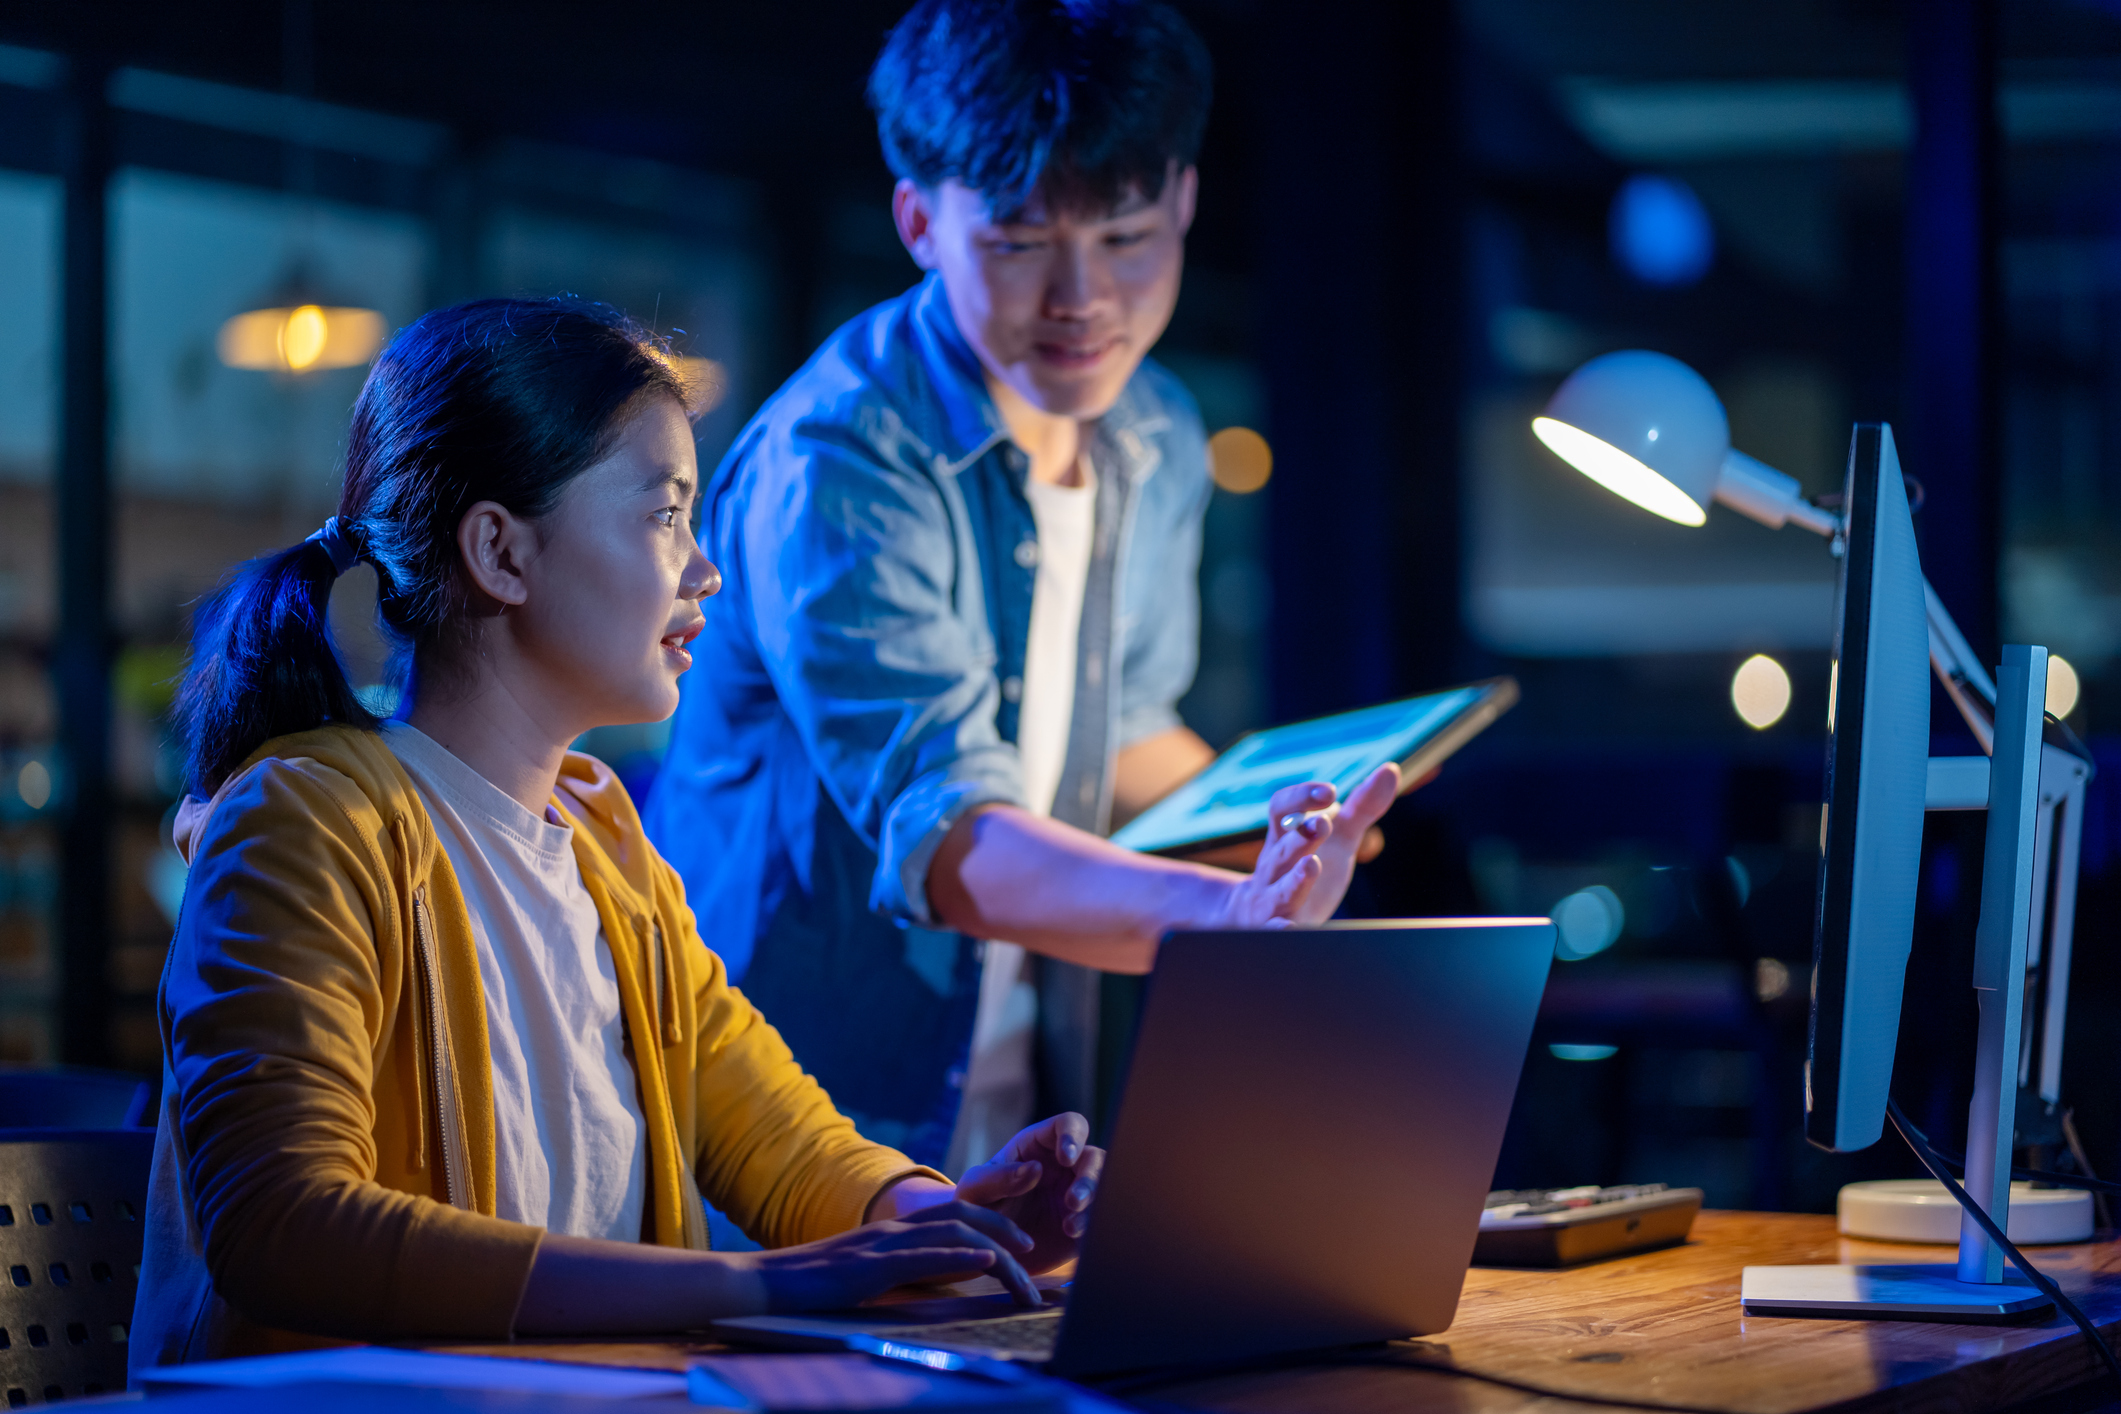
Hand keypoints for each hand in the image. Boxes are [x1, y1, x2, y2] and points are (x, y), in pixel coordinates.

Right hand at [746, 1201, 1038, 1311]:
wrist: (768, 1282)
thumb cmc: (817, 1285)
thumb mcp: (870, 1274)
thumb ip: (904, 1271)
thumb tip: (945, 1281)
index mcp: (896, 1229)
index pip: (956, 1214)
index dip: (995, 1222)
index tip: (1022, 1247)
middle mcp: (896, 1228)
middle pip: (966, 1217)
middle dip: (1007, 1231)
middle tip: (1035, 1254)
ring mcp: (885, 1244)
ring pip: (955, 1237)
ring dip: (997, 1253)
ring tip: (1024, 1269)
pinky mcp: (872, 1267)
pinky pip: (924, 1258)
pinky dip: (960, 1259)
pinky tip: (986, 1265)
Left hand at [953, 1112, 1103, 1275]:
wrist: (981, 1250)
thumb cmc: (976, 1208)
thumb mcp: (975, 1190)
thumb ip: (998, 1177)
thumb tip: (1035, 1168)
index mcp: (1041, 1146)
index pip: (1069, 1125)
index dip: (1073, 1136)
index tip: (1065, 1157)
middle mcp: (1065, 1167)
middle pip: (1095, 1158)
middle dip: (1090, 1177)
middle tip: (1072, 1201)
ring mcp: (1076, 1196)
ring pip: (1104, 1189)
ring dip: (1094, 1203)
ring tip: (1070, 1225)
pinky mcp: (1083, 1226)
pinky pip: (1100, 1221)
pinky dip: (1093, 1226)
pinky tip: (1073, 1235)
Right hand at [1207, 765, 1399, 928]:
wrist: (1254, 914)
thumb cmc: (1303, 869)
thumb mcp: (1337, 837)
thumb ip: (1362, 806)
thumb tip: (1390, 770)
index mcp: (1284, 838)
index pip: (1282, 809)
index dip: (1301, 798)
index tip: (1329, 791)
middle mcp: (1273, 866)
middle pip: (1282, 848)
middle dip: (1301, 836)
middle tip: (1324, 824)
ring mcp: (1272, 899)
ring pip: (1279, 888)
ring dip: (1295, 877)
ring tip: (1312, 865)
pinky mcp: (1276, 930)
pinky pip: (1274, 930)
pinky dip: (1280, 930)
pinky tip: (1290, 930)